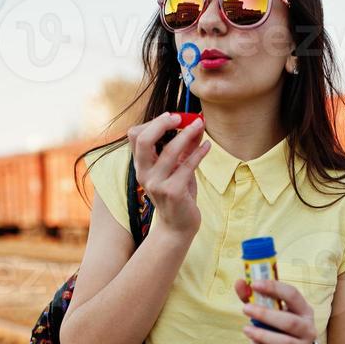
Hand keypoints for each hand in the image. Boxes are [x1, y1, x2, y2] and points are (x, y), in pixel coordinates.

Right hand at [126, 112, 209, 237]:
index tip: (173, 117)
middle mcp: (144, 173)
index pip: (136, 135)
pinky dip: (199, 153)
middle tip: (180, 117)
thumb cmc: (178, 194)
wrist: (178, 226)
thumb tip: (196, 122)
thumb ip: (184, 147)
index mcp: (141, 165)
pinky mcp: (173, 192)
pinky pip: (187, 166)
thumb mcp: (178, 168)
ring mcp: (157, 184)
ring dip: (187, 134)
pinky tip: (208, 145)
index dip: (154, 122)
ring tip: (200, 124)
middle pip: (143, 139)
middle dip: (162, 123)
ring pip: (169, 151)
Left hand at [234, 277, 317, 343]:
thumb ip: (255, 298)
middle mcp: (307, 328)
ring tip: (246, 329)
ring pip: (285, 343)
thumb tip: (239, 283)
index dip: (274, 288)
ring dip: (262, 335)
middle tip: (245, 309)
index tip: (254, 284)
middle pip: (290, 322)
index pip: (293, 295)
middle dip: (266, 315)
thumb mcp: (272, 312)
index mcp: (303, 310)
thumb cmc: (281, 329)